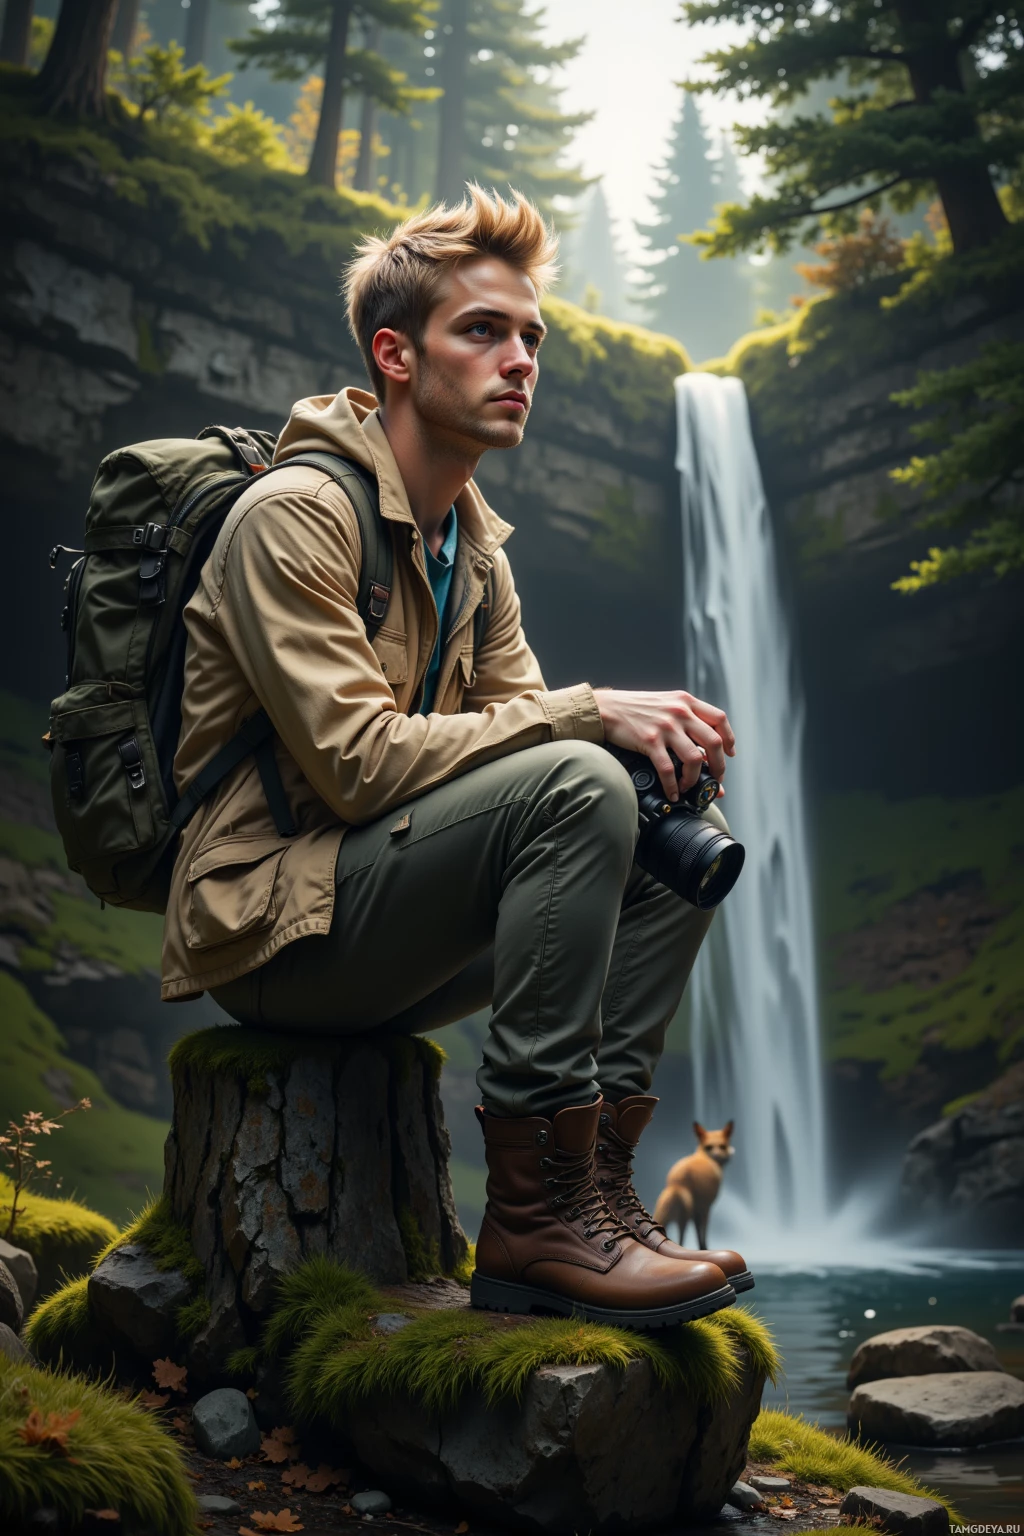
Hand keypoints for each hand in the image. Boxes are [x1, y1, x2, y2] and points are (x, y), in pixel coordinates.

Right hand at [592, 688, 734, 801]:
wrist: (606, 708)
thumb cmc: (635, 708)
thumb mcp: (665, 703)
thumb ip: (685, 719)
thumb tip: (702, 750)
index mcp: (686, 701)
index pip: (720, 719)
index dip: (729, 738)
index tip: (730, 753)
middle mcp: (680, 712)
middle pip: (714, 742)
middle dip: (719, 766)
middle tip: (716, 778)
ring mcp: (665, 726)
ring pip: (694, 758)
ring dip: (695, 778)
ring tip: (689, 786)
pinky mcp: (649, 740)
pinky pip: (668, 769)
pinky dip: (673, 785)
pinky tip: (672, 792)